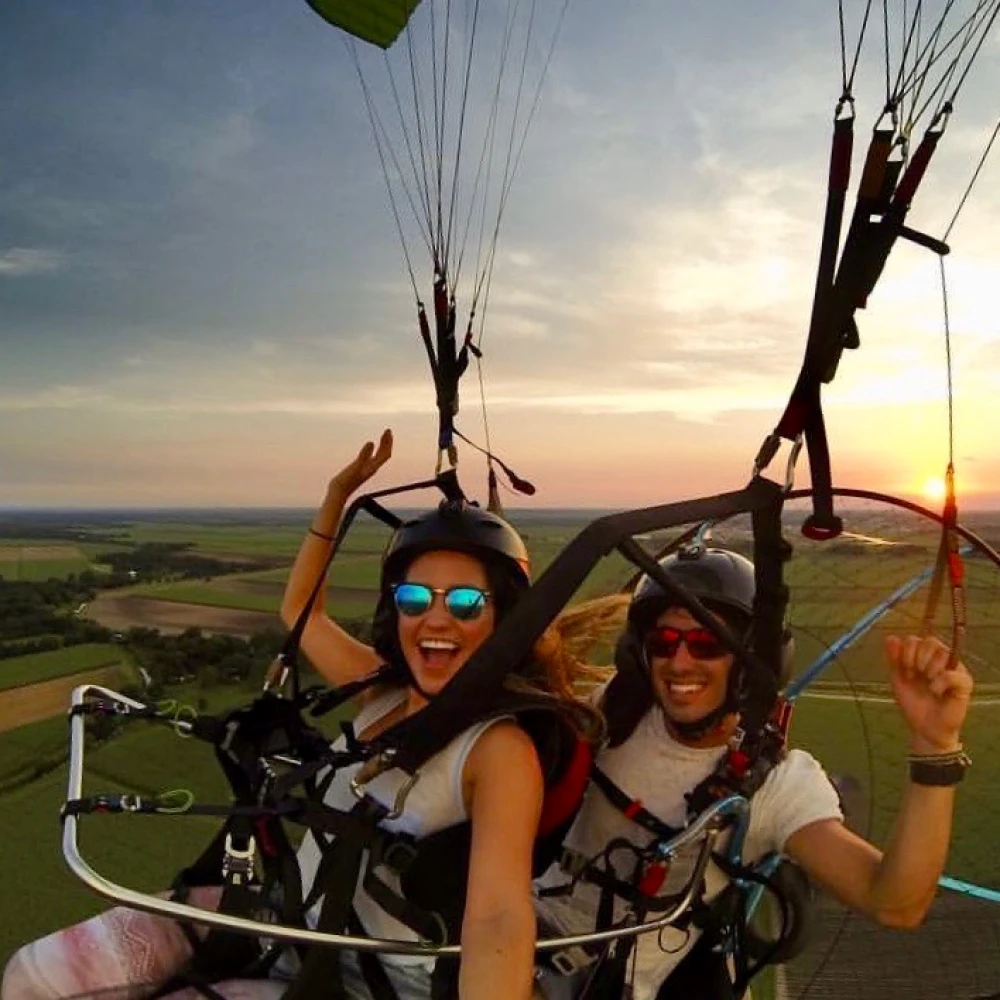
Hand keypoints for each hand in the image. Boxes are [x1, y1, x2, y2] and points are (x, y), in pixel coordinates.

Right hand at [328, 429, 392, 497]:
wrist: (338, 494)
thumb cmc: (345, 482)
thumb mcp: (355, 466)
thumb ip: (364, 455)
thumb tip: (372, 442)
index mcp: (372, 467)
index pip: (385, 454)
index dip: (388, 442)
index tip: (388, 431)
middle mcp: (371, 468)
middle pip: (384, 455)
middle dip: (387, 442)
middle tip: (388, 430)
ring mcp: (366, 470)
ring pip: (378, 457)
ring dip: (382, 446)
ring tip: (382, 437)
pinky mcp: (360, 470)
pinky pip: (371, 458)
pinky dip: (373, 451)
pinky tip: (369, 448)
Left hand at [885, 634, 972, 752]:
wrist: (924, 728)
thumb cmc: (913, 703)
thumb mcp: (898, 679)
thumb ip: (894, 658)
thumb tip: (891, 637)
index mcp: (924, 657)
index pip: (916, 639)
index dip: (906, 652)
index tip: (905, 671)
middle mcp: (941, 659)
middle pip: (929, 641)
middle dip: (916, 658)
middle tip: (914, 676)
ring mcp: (954, 669)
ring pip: (942, 652)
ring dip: (928, 668)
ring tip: (927, 684)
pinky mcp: (965, 683)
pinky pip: (952, 673)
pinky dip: (940, 682)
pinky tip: (936, 692)